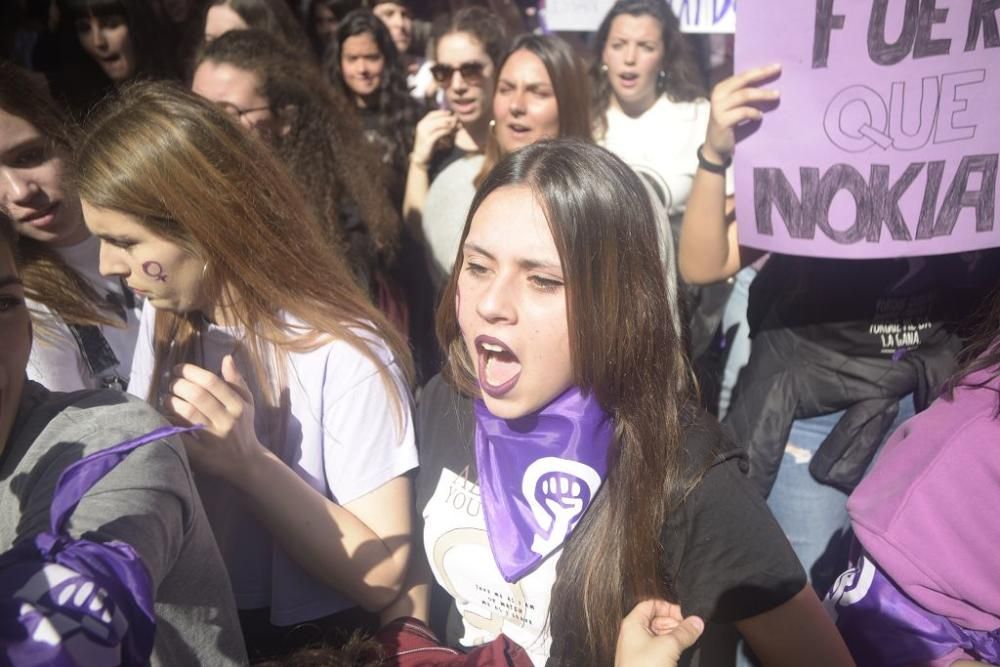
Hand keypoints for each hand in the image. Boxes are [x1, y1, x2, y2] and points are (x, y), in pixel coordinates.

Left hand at [166, 355, 263, 480]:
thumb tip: (226, 358)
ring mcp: (214, 438)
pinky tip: (166, 416)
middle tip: (171, 383)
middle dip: (178, 385)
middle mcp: (227, 420)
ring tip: (167, 398)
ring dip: (171, 401)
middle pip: (197, 395)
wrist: (246, 462)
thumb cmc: (243, 427)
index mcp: (237, 406)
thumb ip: (236, 381)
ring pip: (187, 412)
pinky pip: (180, 434)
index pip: (211, 382)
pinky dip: (170, 422)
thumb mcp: (247, 403)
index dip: (191, 371)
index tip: (179, 369)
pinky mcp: (201, 454)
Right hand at [411, 109, 457, 167]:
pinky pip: (440, 133)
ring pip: (439, 124)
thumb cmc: (429, 145)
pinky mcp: (428, 140)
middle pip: (437, 118)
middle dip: (448, 118)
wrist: (421, 157)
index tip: (450, 113)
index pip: (432, 114)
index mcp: (421, 124)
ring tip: (456, 126)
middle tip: (456, 120)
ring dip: (449, 124)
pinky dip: (447, 131)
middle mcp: (422, 127)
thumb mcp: (432, 134)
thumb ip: (438, 127)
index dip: (441, 112)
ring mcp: (424, 133)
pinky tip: (452, 132)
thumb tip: (451, 121)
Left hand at [615, 599, 704, 666]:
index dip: (669, 607)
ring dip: (675, 635)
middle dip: (675, 622)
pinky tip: (682, 651)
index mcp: (633, 624)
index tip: (685, 615)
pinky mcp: (646, 662)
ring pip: (660, 635)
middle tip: (690, 628)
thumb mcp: (669, 645)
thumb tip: (697, 622)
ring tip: (689, 640)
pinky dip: (672, 647)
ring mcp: (639, 649)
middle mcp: (634, 634)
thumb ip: (685, 631)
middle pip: (657, 619)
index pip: (651, 604)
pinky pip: (660, 648)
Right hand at [705, 64, 780, 162]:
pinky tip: (759, 117)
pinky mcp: (722, 120)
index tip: (777, 66)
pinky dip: (754, 113)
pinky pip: (743, 112)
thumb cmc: (729, 125)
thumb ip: (744, 94)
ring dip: (763, 95)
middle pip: (743, 80)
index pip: (742, 75)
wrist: (716, 148)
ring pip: (745, 95)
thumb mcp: (734, 106)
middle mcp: (718, 95)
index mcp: (721, 89)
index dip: (760, 70)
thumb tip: (768, 82)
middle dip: (762, 74)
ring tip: (777, 96)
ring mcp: (718, 108)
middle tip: (778, 70)